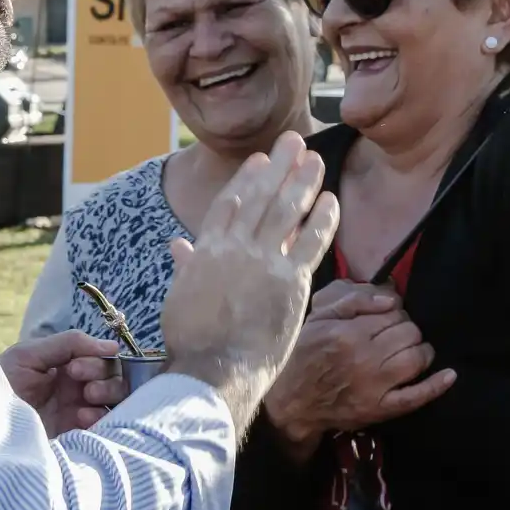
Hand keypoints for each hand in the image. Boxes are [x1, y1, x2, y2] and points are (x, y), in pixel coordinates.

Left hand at [0, 331, 127, 438]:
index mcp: (65, 364)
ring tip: (87, 398)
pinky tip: (82, 418)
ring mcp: (76, 411)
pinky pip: (104, 425)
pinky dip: (101, 418)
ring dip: (108, 394)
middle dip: (104, 376)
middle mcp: (75, 387)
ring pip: (115, 399)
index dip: (97, 359)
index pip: (101, 356)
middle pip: (113, 376)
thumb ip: (69, 343)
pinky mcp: (75, 435)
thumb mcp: (28, 355)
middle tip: (84, 386)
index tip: (74, 367)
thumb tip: (112, 346)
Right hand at [160, 131, 339, 430]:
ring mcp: (264, 262)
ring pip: (287, 211)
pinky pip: (311, 242)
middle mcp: (236, 248)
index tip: (260, 159)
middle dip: (280, 166)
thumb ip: (187, 267)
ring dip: (303, 182)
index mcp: (207, 250)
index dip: (247, 178)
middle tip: (295, 140)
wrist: (212, 369)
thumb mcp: (180, 298)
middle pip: (263, 197)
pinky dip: (322, 219)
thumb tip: (178, 246)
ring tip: (315, 158)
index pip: (231, 203)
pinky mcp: (290, 282)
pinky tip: (331, 199)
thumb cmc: (191, 342)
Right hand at [265, 281, 456, 455]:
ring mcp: (375, 386)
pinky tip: (450, 375)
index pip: (394, 313)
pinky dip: (436, 386)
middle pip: (409, 333)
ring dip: (421, 350)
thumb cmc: (304, 353)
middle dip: (407, 329)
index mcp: (349, 332)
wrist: (291, 400)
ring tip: (412, 350)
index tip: (386, 319)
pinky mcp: (381, 409)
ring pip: (417, 358)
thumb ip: (353, 301)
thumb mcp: (318, 317)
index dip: (394, 313)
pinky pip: (416, 397)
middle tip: (396, 335)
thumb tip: (391, 297)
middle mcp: (365, 358)